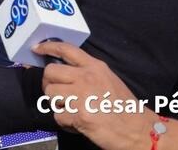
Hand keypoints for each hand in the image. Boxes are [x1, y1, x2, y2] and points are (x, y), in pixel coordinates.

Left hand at [33, 41, 152, 149]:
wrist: (141, 131)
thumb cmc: (125, 107)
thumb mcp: (108, 79)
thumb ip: (87, 72)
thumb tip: (63, 72)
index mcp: (95, 67)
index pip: (66, 49)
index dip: (47, 47)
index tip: (36, 49)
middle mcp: (86, 77)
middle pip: (50, 72)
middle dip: (50, 83)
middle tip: (58, 93)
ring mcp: (82, 96)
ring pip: (50, 94)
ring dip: (57, 104)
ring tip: (71, 110)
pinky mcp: (79, 116)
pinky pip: (58, 116)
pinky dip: (64, 122)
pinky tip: (77, 123)